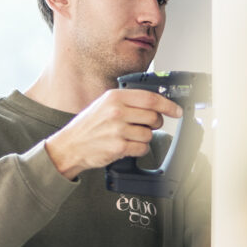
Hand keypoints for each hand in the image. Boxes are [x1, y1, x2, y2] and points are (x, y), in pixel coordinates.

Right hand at [44, 89, 182, 178]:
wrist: (70, 146)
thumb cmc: (89, 125)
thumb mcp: (105, 104)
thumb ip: (128, 101)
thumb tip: (155, 103)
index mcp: (115, 97)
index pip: (150, 98)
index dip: (168, 105)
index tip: (176, 111)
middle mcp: (117, 111)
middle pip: (154, 117)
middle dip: (155, 124)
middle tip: (147, 126)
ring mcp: (117, 130)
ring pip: (149, 134)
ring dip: (144, 138)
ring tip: (129, 136)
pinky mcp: (118, 147)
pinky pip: (142, 148)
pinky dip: (139, 149)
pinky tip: (127, 146)